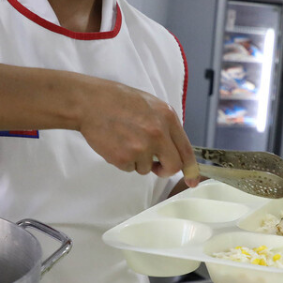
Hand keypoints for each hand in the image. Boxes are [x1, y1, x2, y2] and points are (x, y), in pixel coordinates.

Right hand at [77, 79, 199, 184]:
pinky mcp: (123, 158)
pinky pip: (129, 168)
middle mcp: (158, 133)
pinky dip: (123, 161)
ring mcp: (141, 147)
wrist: (90, 103)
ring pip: (147, 168)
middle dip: (164, 170)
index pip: (186, 149)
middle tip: (156, 166)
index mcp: (167, 117)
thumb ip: (164, 126)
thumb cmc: (117, 101)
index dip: (191, 169)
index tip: (192, 181)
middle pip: (172, 166)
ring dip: (138, 161)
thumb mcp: (150, 105)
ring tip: (124, 140)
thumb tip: (174, 149)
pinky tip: (115, 144)